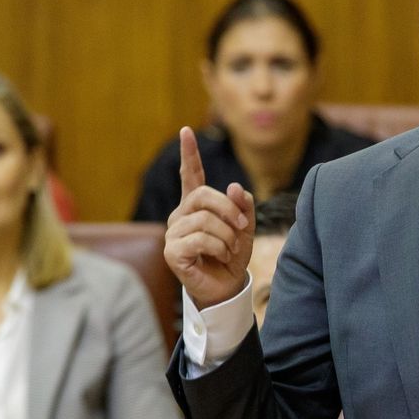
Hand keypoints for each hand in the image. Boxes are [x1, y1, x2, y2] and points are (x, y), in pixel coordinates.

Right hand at [163, 127, 254, 309]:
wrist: (226, 287)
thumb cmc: (232, 256)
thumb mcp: (245, 227)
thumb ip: (242, 205)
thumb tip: (233, 186)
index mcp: (196, 206)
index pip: (191, 175)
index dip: (190, 153)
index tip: (186, 131)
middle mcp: (181, 216)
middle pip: (203, 195)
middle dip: (229, 209)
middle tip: (243, 226)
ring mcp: (174, 233)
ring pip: (204, 220)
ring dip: (227, 235)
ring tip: (231, 248)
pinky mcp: (172, 252)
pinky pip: (200, 239)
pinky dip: (218, 247)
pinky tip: (221, 256)